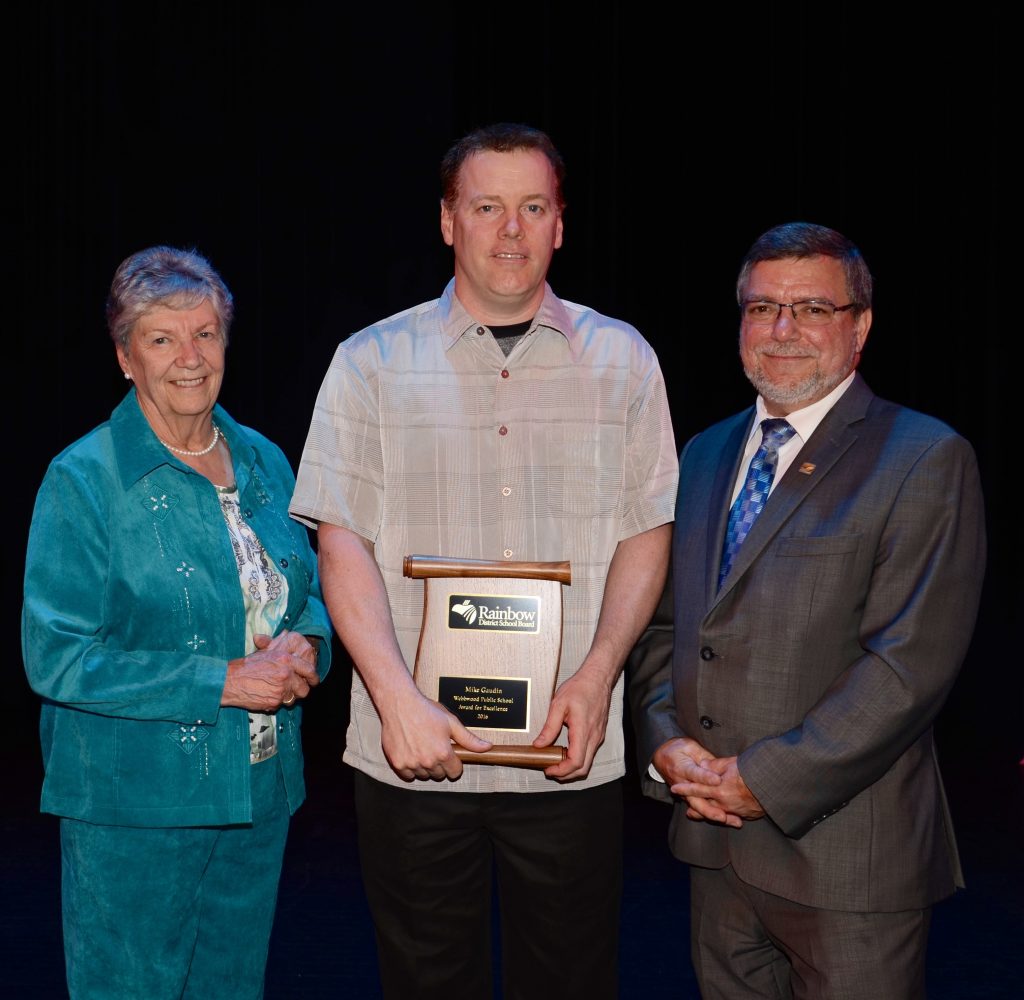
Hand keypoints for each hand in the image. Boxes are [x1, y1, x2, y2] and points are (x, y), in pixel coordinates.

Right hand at [221, 631, 320, 710]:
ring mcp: (281, 689)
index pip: (308, 670)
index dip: (313, 677)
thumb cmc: (247, 666)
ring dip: (288, 697)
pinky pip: (281, 705)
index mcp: (286, 660)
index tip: (314, 681)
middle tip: (296, 690)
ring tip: (278, 692)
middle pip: (304, 689)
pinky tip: (267, 696)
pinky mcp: (274, 702)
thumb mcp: (265, 651)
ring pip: (293, 698)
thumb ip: (278, 644)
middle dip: (301, 691)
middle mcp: (286, 674)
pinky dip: (276, 702)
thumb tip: (287, 632)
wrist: (230, 681)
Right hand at [380, 687, 490, 782]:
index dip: (454, 764)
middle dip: (440, 765)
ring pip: (423, 776)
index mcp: (443, 753)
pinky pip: (408, 776)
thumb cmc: (426, 710)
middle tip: (435, 748)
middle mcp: (428, 761)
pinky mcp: (398, 763)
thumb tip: (486, 747)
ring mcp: (412, 763)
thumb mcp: (451, 722)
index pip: (455, 773)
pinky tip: (412, 753)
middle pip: (439, 775)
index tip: (450, 756)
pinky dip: (410, 768)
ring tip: (423, 748)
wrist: (400, 704)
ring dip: (425, 767)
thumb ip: (469, 739)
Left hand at [534, 667, 612, 781]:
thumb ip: (549, 727)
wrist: (598, 678)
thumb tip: (539, 744)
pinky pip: (589, 753)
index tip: (549, 769)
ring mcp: (597, 736)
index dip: (562, 771)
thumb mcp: (558, 704)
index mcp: (583, 730)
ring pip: (587, 762)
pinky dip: (577, 759)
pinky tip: (565, 751)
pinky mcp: (598, 734)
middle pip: (583, 768)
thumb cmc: (580, 687)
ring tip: (555, 762)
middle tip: (550, 770)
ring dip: (571, 768)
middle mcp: (593, 737)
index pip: (576, 762)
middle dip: (566, 775)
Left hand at [669, 753, 763, 827]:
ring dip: (707, 814)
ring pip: (717, 813)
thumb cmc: (753, 771)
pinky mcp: (745, 815)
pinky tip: (722, 815)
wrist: (773, 785)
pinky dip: (723, 816)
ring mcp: (735, 811)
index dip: (685, 789)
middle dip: (694, 807)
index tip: (674, 788)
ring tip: (698, 815)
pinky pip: (731, 816)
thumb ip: (715, 765)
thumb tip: (702, 765)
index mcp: (719, 789)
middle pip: (704, 806)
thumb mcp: (731, 763)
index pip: (697, 789)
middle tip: (686, 810)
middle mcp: (724, 803)